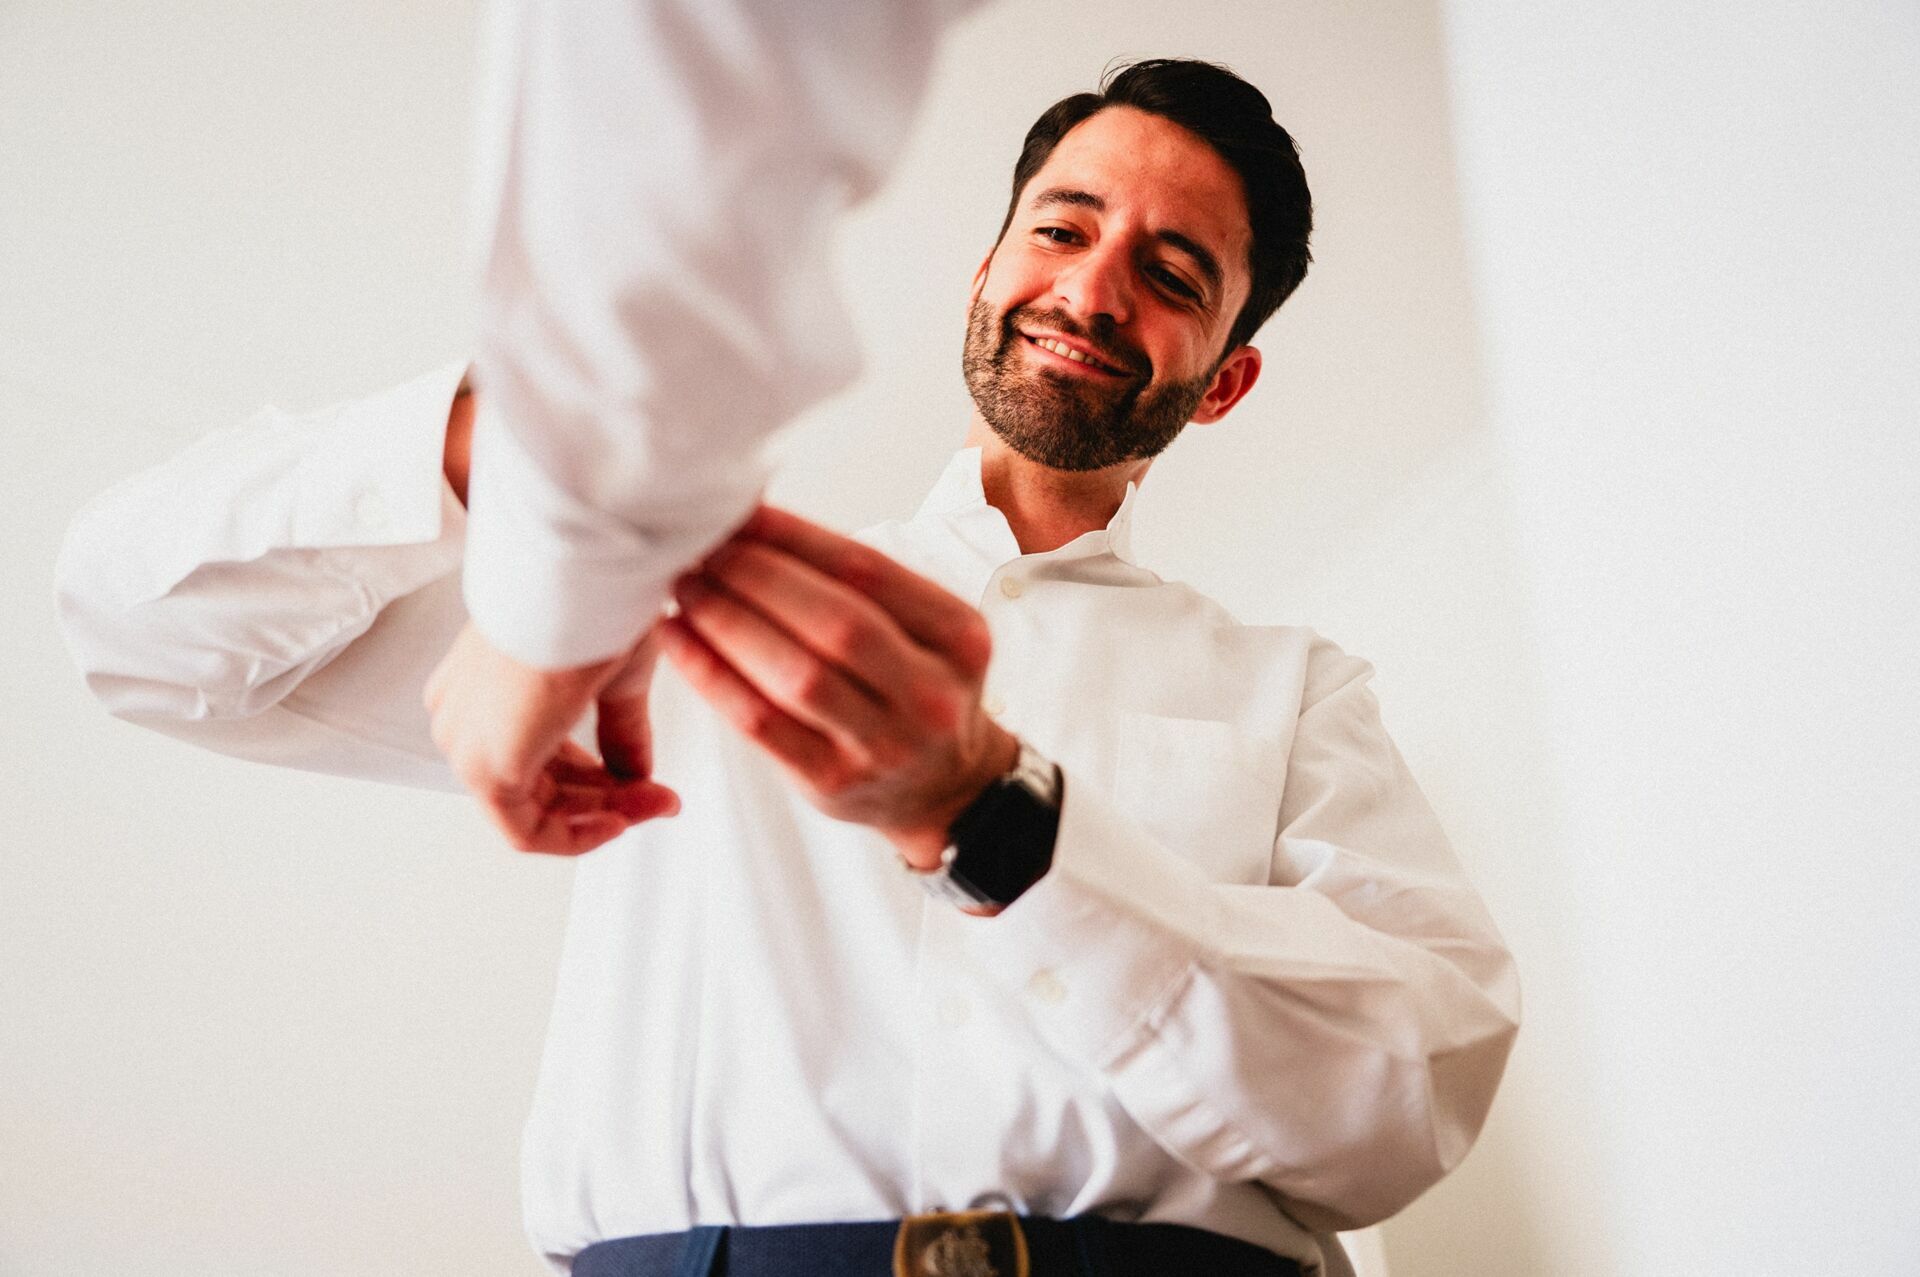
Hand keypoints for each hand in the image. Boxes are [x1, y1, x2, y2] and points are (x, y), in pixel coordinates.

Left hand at [423, 621, 679, 854]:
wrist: (578, 583)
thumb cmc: (589, 604)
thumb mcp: (614, 677)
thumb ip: (619, 733)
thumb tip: (636, 775)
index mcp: (479, 685)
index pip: (536, 751)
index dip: (598, 775)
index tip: (643, 781)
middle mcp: (462, 716)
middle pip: (536, 785)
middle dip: (608, 797)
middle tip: (659, 798)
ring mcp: (467, 744)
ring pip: (533, 808)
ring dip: (602, 812)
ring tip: (655, 801)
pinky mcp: (485, 768)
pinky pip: (525, 829)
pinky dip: (575, 835)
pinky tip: (620, 821)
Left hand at [658, 505, 1015, 868]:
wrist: (943, 789)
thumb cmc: (916, 690)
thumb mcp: (925, 631)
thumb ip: (859, 585)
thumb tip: (756, 525)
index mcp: (959, 637)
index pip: (867, 570)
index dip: (794, 536)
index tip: (741, 512)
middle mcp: (931, 694)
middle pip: (834, 622)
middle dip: (756, 576)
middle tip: (703, 549)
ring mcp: (884, 745)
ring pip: (794, 674)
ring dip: (727, 622)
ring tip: (686, 589)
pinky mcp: (832, 783)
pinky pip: (760, 723)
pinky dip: (712, 675)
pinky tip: (680, 641)